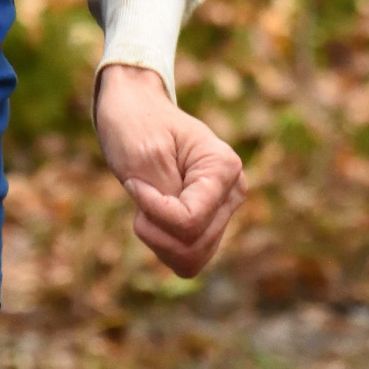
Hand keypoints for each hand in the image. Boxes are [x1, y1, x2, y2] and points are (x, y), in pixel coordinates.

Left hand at [94, 63, 244, 278]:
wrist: (135, 110)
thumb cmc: (136, 125)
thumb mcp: (144, 156)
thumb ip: (166, 198)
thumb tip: (187, 235)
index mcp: (224, 168)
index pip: (189, 221)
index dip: (153, 211)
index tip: (136, 182)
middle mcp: (232, 192)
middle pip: (192, 245)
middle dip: (154, 229)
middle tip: (139, 193)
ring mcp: (223, 210)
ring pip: (191, 258)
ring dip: (158, 240)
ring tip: (146, 206)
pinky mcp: (209, 224)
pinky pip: (188, 259)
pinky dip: (163, 245)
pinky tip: (154, 218)